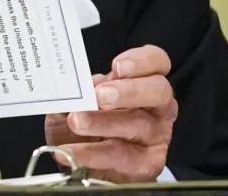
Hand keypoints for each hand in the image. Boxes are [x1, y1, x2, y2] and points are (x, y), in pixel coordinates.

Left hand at [44, 45, 177, 182]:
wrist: (83, 168)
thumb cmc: (82, 128)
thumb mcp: (73, 104)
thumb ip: (73, 93)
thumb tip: (69, 86)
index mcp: (141, 83)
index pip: (157, 62)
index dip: (142, 61)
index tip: (117, 66)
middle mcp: (156, 107)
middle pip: (158, 91)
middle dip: (128, 91)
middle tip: (99, 96)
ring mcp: (155, 135)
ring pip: (139, 124)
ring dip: (104, 122)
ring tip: (76, 122)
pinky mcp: (147, 164)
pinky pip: (122, 156)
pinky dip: (92, 154)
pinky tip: (71, 152)